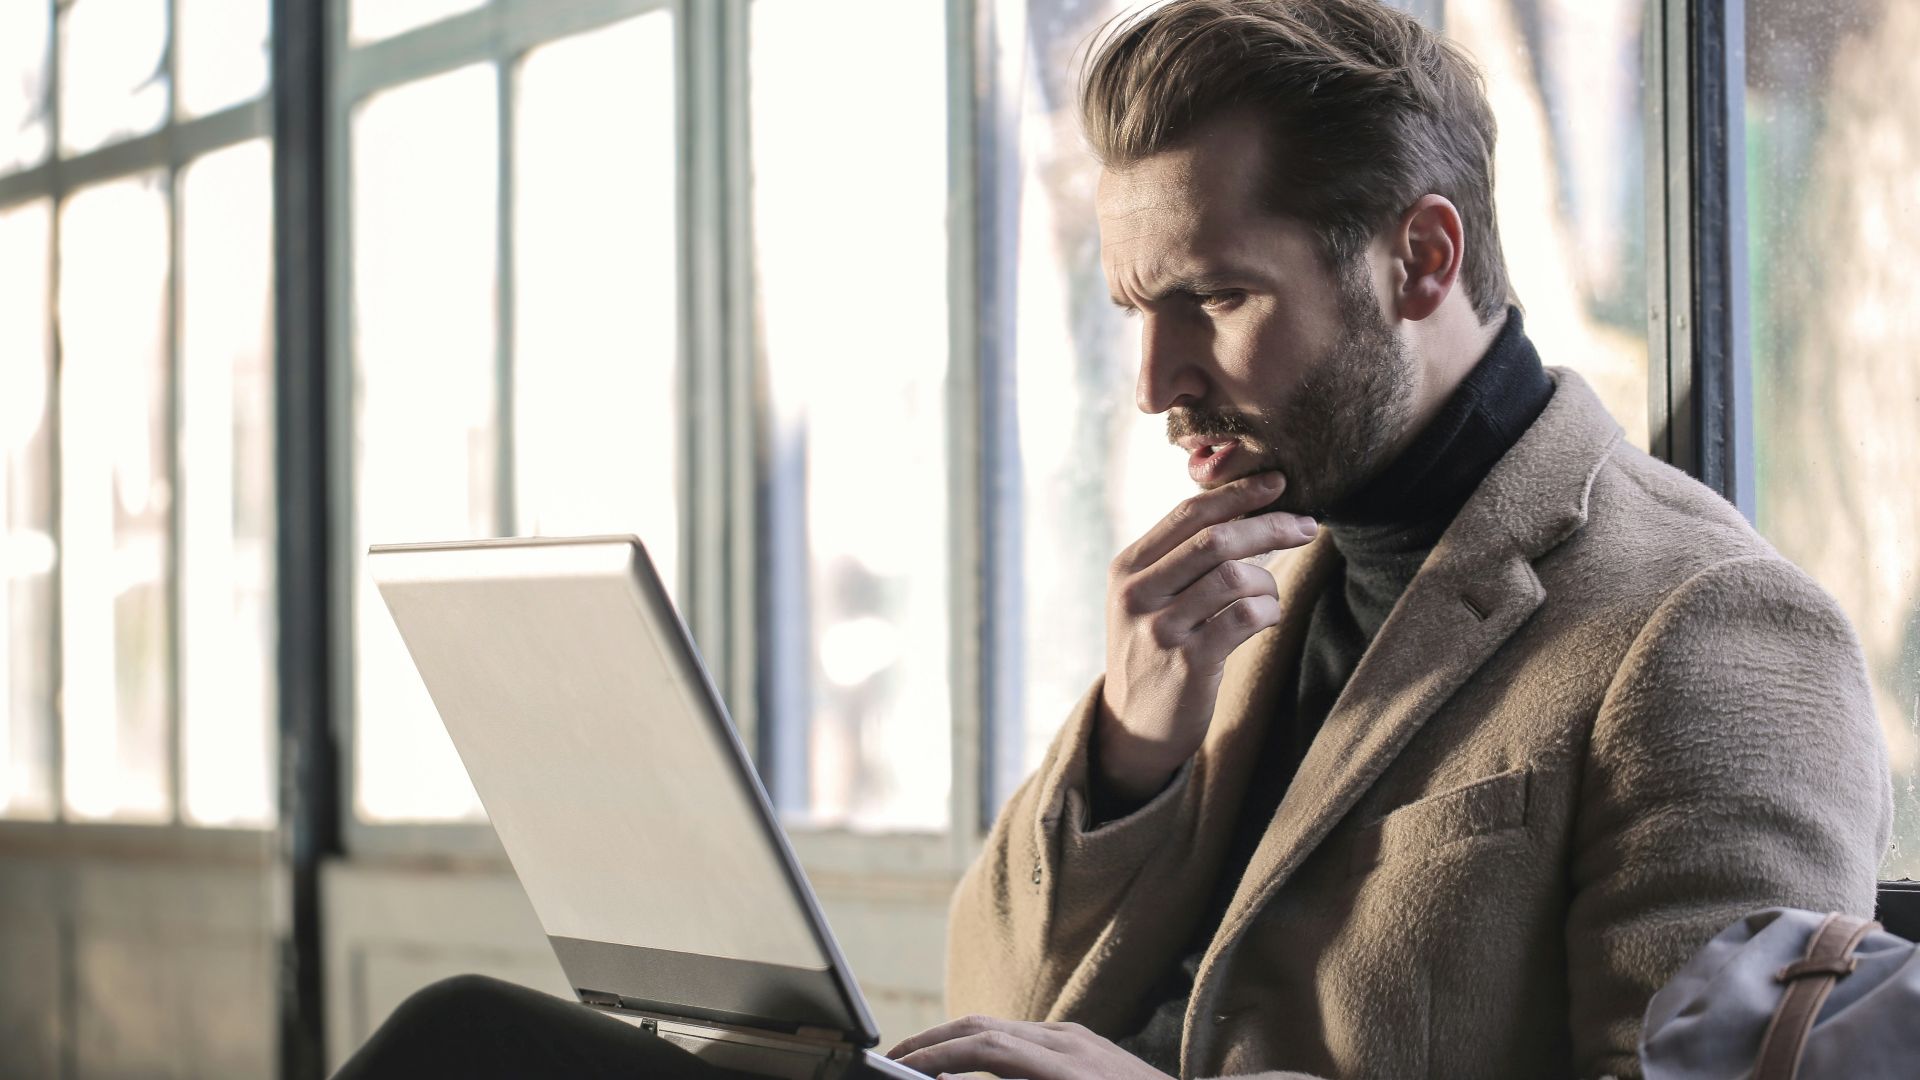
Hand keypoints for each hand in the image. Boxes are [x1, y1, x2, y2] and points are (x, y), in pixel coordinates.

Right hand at [887, 1014, 1173, 1079]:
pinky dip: (983, 1046)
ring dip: (954, 1041)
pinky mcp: (1082, 1041)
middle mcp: (1068, 1042)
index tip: (902, 1069)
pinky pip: (1020, 1035)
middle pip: (983, 1026)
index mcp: (1066, 1068)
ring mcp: (1076, 1037)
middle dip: (933, 1042)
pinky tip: (967, 1067)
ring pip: (999, 1026)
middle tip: (892, 1061)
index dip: (937, 1058)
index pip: (984, 1051)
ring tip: (919, 1064)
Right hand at [1097, 471, 1317, 801]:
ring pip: (1235, 577)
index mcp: (1128, 567)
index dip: (1238, 493)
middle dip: (1270, 525)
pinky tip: (1267, 618)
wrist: (1133, 726)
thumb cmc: (1155, 651)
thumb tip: (1244, 508)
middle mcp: (1138, 593)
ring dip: (1268, 581)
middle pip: (1216, 539)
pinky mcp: (1187, 663)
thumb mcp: (1148, 599)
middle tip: (1308, 526)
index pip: (1188, 514)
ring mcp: (1160, 629)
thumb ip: (1180, 558)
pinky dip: (1268, 611)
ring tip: (1270, 595)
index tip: (1278, 482)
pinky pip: (1245, 618)